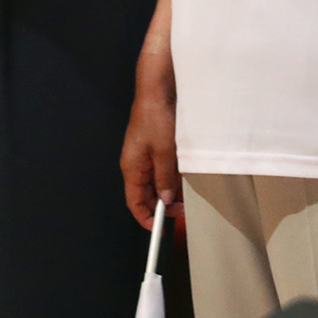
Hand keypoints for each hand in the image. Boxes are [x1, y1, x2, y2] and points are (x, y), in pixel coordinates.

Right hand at [120, 70, 180, 229]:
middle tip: (181, 212)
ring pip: (156, 182)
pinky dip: (172, 176)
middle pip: (146, 194)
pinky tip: (184, 179)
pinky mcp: (155, 146)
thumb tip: (166, 199)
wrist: (158, 89)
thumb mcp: (164, 151)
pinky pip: (162, 168)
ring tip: (185, 198)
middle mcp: (136, 164)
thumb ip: (165, 177)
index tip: (159, 228)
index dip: (146, 217)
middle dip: (162, 205)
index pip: (134, 201)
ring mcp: (146, 155)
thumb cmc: (156, 117)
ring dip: (169, 190)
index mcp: (132, 167)